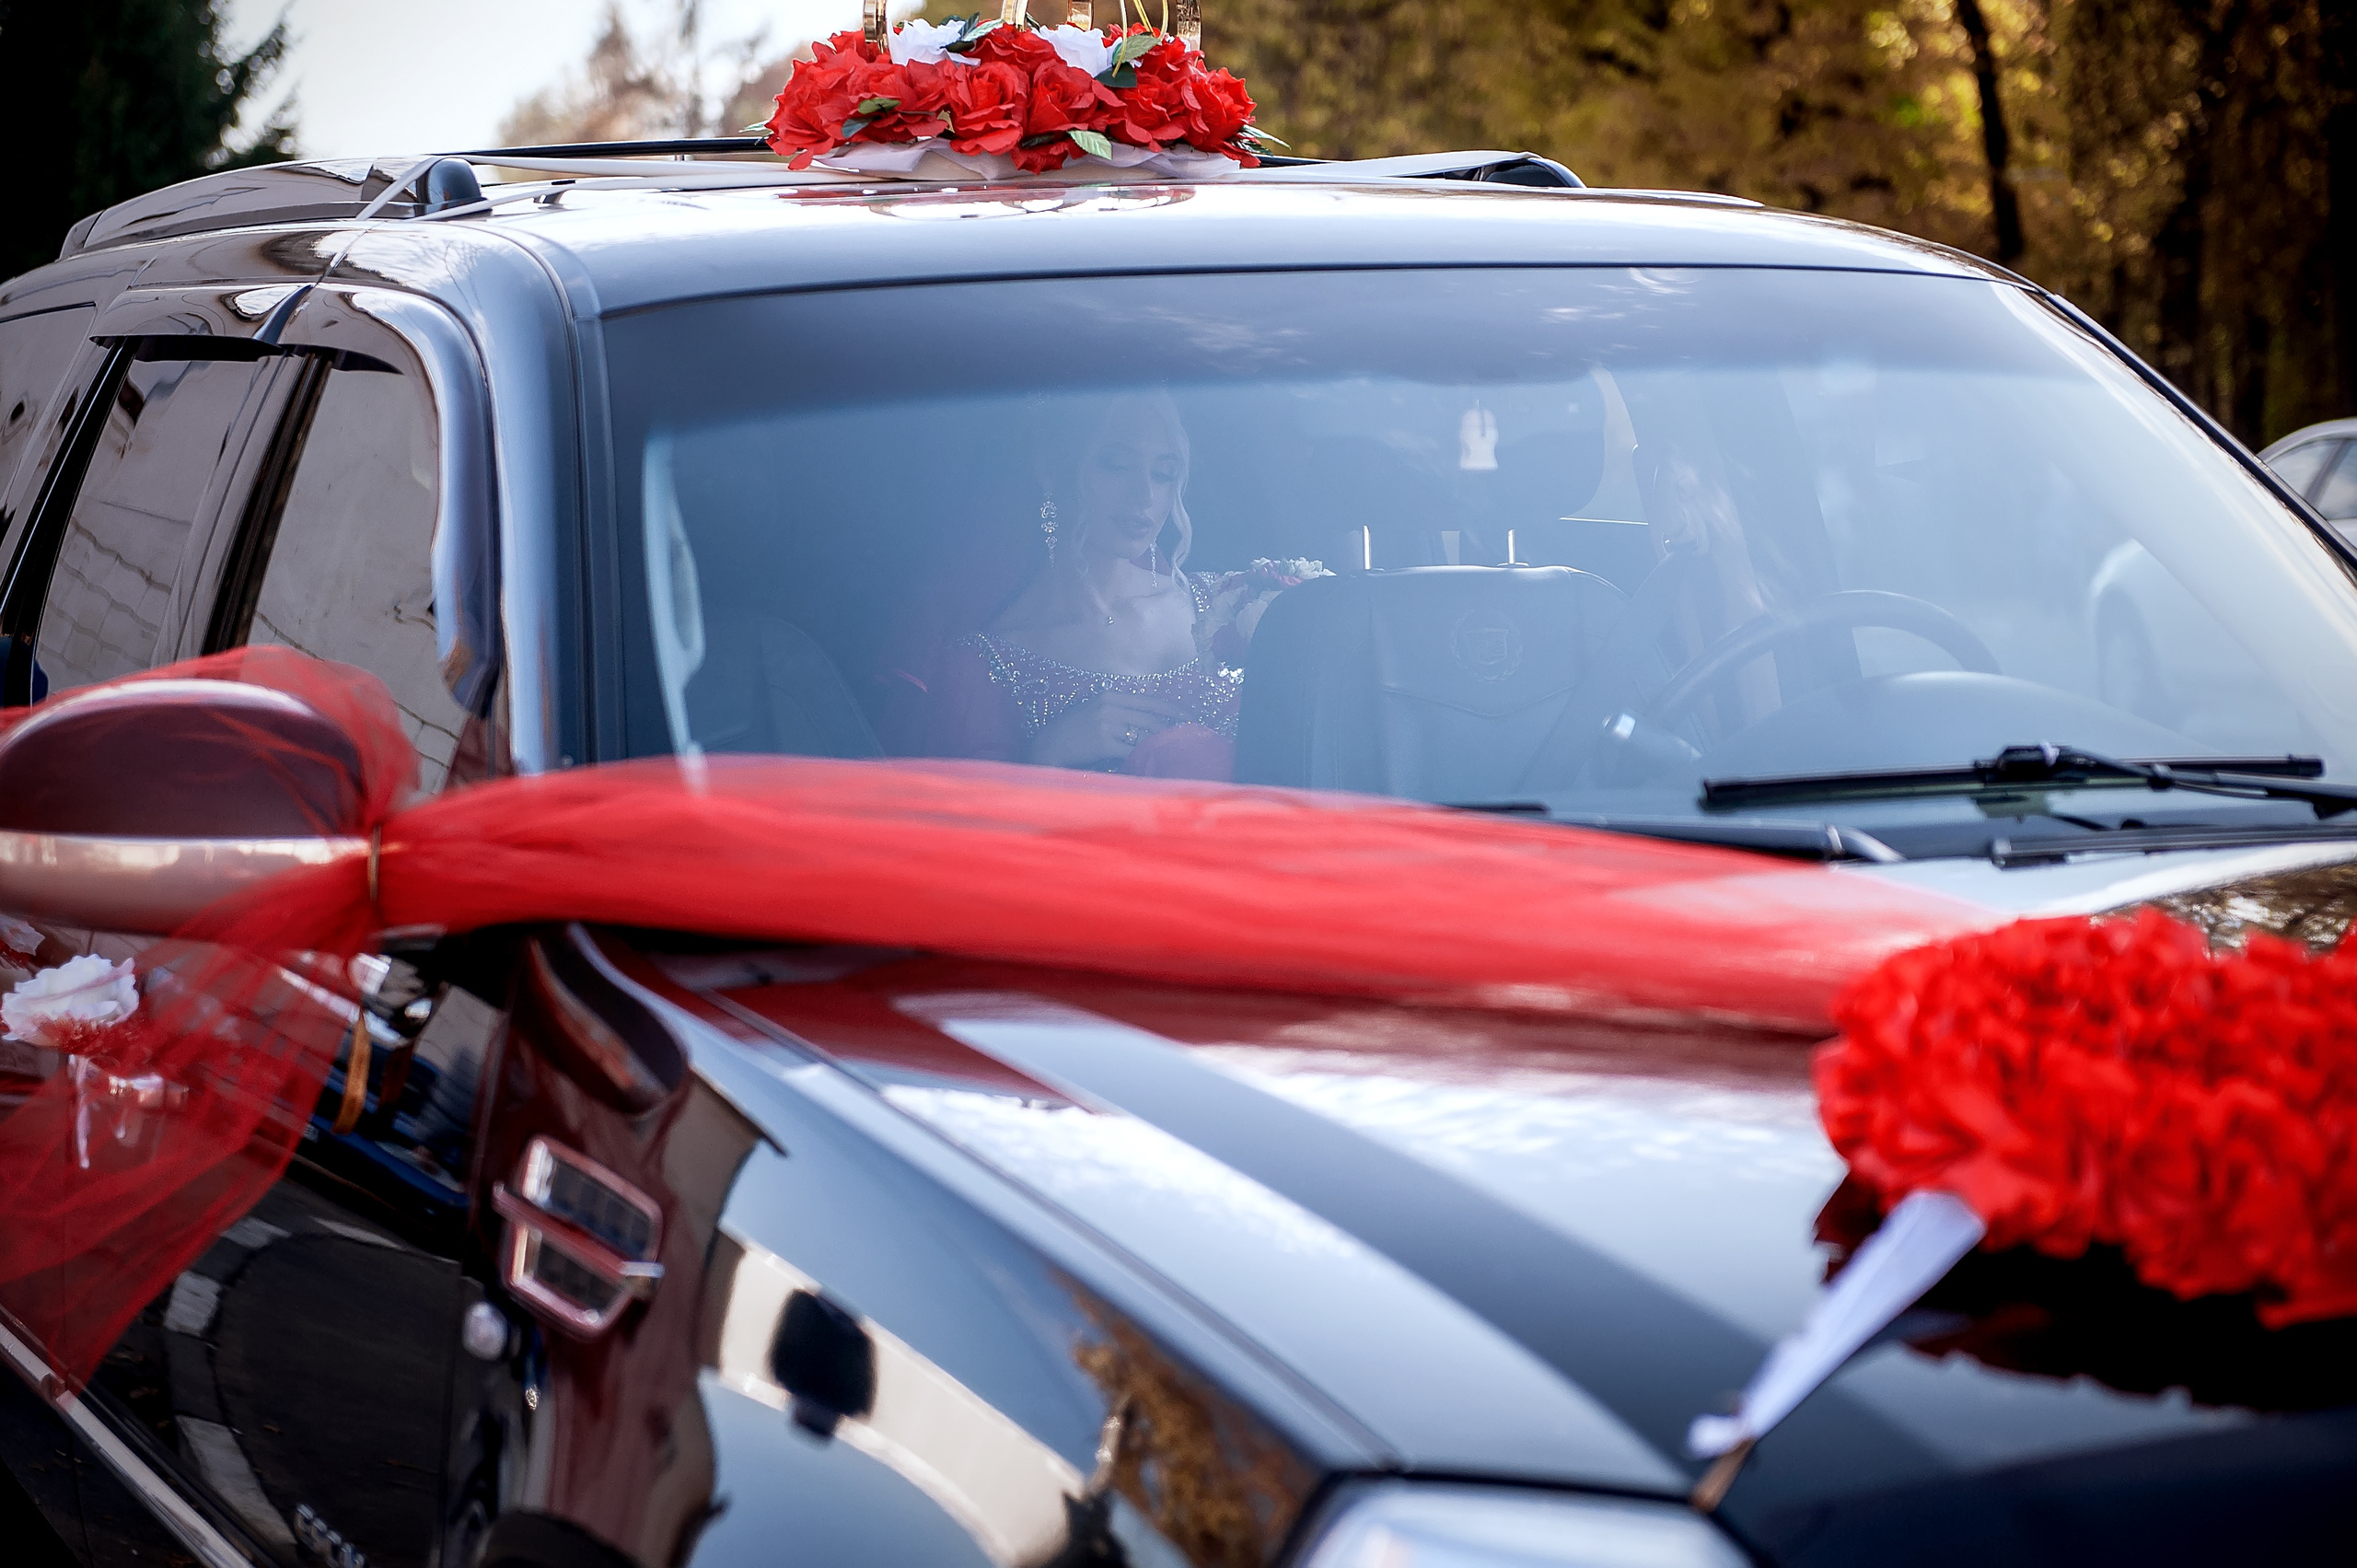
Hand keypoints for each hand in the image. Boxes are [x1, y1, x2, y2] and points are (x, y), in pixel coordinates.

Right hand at [1027, 692, 1190, 768]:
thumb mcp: (1096, 710)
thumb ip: (1120, 710)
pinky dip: (1143, 757)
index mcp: (1111, 695)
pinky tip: (1152, 762)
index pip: (1151, 700)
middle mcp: (1110, 705)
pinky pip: (1131, 750)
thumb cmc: (1074, 731)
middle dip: (1174, 729)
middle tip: (1191, 737)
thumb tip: (1150, 719)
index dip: (1175, 709)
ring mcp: (1106, 722)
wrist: (1049, 744)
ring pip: (1145, 734)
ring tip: (1176, 751)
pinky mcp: (1103, 741)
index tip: (1192, 717)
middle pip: (1152, 718)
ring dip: (1161, 744)